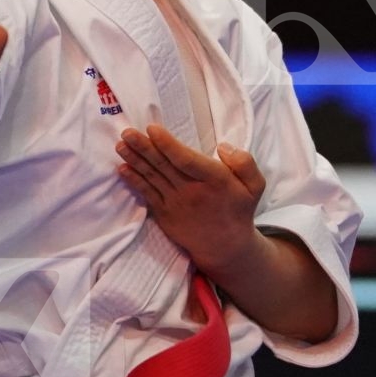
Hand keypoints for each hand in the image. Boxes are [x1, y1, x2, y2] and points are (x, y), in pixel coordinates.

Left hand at [115, 124, 265, 273]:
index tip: (152, 128)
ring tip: (121, 145)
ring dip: (134, 160)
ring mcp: (176, 204)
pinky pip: (147, 194)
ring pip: (152, 177)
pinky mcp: (165, 214)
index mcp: (214, 180)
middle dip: (143, 147)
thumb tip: (223, 147)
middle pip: (164, 166)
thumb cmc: (238, 209)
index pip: (186, 160)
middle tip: (127, 132)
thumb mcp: (254, 186)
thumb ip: (244, 162)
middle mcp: (192, 191)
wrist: (226, 247)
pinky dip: (134, 181)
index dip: (167, 144)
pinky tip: (122, 168)